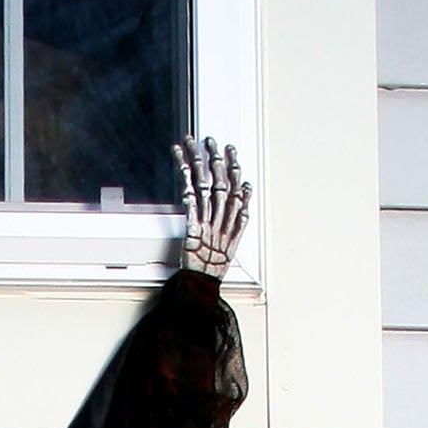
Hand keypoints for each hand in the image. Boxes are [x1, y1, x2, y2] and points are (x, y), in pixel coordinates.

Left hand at [173, 134, 251, 278]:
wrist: (203, 286)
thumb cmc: (212, 268)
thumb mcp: (230, 244)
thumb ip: (239, 219)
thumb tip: (245, 191)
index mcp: (232, 224)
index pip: (236, 189)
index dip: (234, 169)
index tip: (231, 151)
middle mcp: (222, 220)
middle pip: (221, 183)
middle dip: (217, 159)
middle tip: (212, 140)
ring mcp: (208, 223)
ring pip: (205, 185)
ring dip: (198, 161)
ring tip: (193, 143)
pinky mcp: (193, 228)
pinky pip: (189, 199)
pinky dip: (186, 179)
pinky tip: (182, 165)